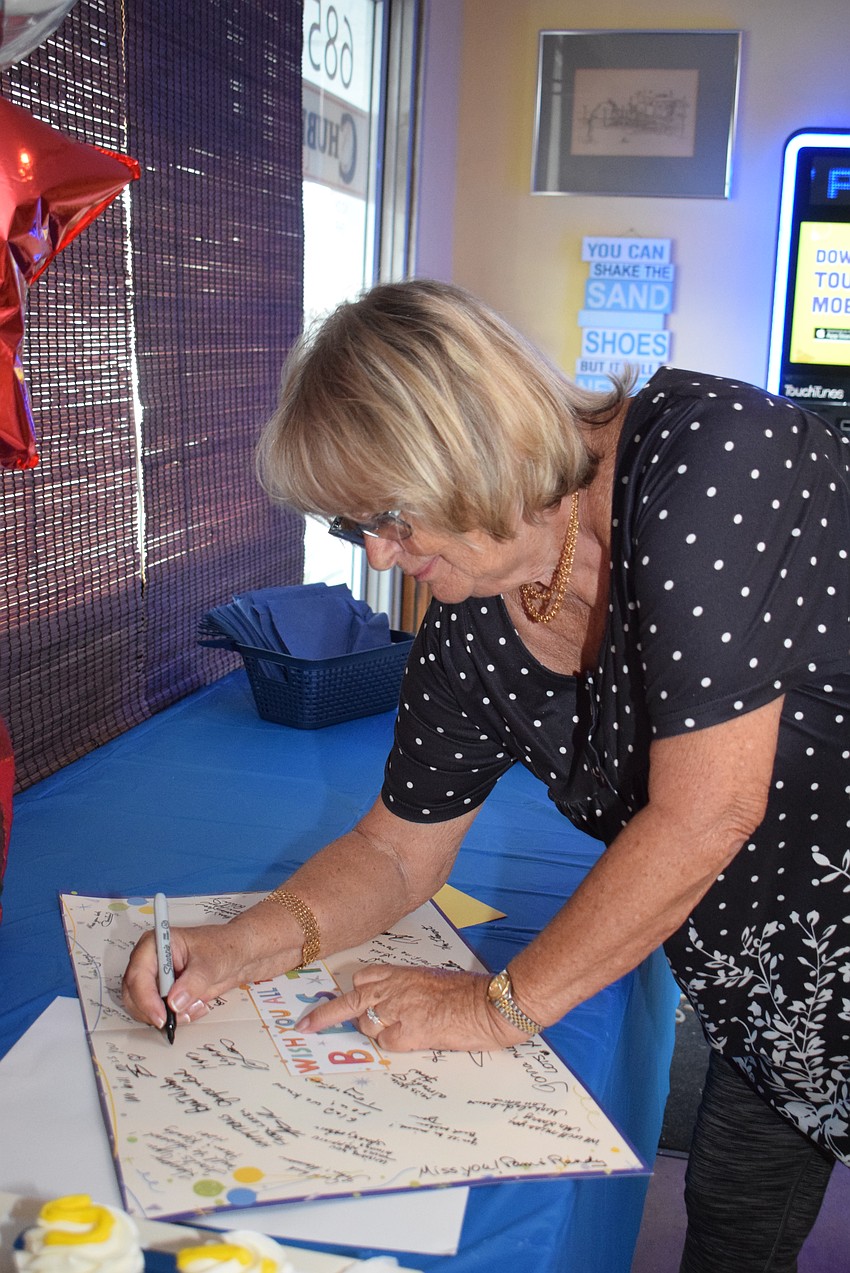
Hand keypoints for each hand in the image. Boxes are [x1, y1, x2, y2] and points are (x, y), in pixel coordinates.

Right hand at [122, 919, 257, 1028]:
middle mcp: (151, 961)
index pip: (138, 974)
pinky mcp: (164, 993)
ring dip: (170, 1015)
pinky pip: (160, 1013)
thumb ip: (193, 982)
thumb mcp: (211, 962)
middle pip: (134, 995)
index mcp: (156, 943)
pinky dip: (177, 1016)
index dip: (146, 999)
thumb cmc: (224, 947)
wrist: (238, 955)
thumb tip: (174, 1001)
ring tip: (196, 1006)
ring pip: (144, 1008)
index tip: (162, 1016)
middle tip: (178, 1018)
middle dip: (155, 1011)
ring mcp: (156, 978)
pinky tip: (197, 1006)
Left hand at [296, 965, 527, 1051]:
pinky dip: (395, 1044)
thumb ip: (409, 988)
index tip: (339, 1000)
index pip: (363, 978)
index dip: (354, 991)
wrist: (486, 1005)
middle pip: (349, 1001)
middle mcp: (393, 989)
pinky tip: (415, 1039)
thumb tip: (400, 1003)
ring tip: (403, 1030)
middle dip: (324, 1015)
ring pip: (366, 1025)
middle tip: (305, 1027)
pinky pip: (386, 1043)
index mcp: (401, 973)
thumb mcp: (432, 980)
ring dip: (375, 1031)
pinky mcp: (405, 1034)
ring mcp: (396, 1011)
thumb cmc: (468, 992)